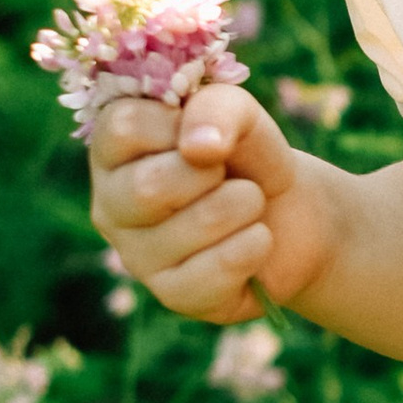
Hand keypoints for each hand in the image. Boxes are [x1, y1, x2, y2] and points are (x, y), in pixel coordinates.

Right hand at [87, 83, 342, 324]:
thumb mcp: (241, 114)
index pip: (124, 127)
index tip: (206, 133)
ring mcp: (136, 254)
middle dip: (211, 173)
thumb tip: (199, 147)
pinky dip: (254, 244)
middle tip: (228, 173)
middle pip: (148, 187)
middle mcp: (111, 203)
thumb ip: (218, 109)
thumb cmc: (248, 157)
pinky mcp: (172, 293)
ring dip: (244, 205)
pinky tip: (256, 239)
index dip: (179, 124)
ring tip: (249, 203)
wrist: (291, 215)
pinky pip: (217, 269)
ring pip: (190, 227)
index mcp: (113, 151)